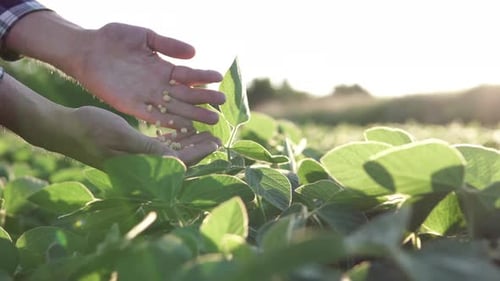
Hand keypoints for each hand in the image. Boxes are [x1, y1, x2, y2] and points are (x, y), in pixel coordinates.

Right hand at [65, 106, 220, 167]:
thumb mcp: (121, 135)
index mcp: (140, 165)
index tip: (216, 142)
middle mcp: (141, 165)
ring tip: (204, 132)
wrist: (65, 129)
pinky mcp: (132, 149)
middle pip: (177, 159)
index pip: (177, 163)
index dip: (199, 153)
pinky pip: (157, 146)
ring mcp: (136, 158)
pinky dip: (172, 138)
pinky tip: (181, 129)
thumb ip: (149, 149)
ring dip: (187, 142)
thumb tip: (177, 161)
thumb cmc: (90, 130)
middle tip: (216, 137)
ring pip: (170, 152)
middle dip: (198, 149)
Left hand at [72, 23, 224, 130]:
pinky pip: (155, 116)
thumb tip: (194, 52)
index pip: (188, 75)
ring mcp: (146, 97)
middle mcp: (158, 85)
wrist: (86, 50)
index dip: (203, 77)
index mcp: (162, 68)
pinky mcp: (133, 106)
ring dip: (193, 114)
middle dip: (204, 100)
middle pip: (186, 95)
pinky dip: (170, 122)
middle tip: (222, 104)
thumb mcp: (145, 36)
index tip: (219, 78)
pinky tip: (185, 126)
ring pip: (175, 108)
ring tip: (212, 119)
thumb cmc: (114, 39)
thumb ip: (168, 44)